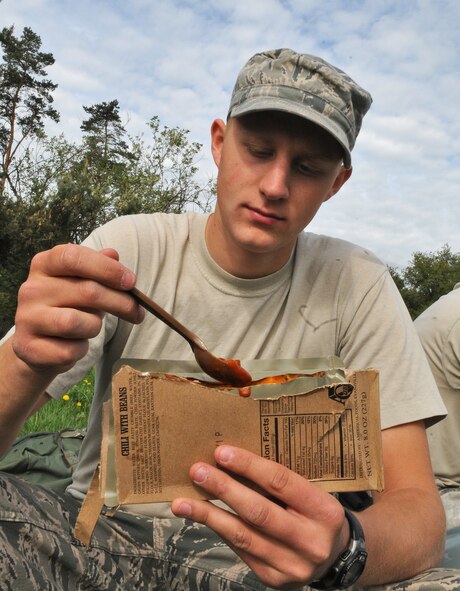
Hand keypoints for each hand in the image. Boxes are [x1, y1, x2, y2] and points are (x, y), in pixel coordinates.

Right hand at [12, 244, 142, 375]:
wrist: (39, 347)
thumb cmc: (68, 308)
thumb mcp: (84, 284)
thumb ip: (99, 268)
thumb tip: (113, 254)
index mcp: (44, 265)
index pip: (73, 257)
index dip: (106, 268)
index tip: (131, 282)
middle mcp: (30, 289)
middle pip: (86, 291)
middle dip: (120, 302)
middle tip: (137, 312)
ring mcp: (26, 318)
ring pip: (76, 322)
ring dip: (94, 327)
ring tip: (92, 328)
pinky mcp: (28, 347)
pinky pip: (69, 350)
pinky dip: (81, 349)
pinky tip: (75, 345)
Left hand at [171, 445, 349, 589]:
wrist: (333, 556)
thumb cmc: (314, 512)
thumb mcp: (310, 491)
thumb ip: (280, 480)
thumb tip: (232, 458)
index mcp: (324, 511)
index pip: (281, 482)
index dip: (249, 466)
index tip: (221, 452)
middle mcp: (311, 541)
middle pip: (259, 511)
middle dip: (224, 489)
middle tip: (197, 472)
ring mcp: (292, 565)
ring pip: (242, 536)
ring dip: (208, 515)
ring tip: (182, 502)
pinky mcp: (273, 579)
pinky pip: (240, 550)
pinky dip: (219, 530)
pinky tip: (202, 517)